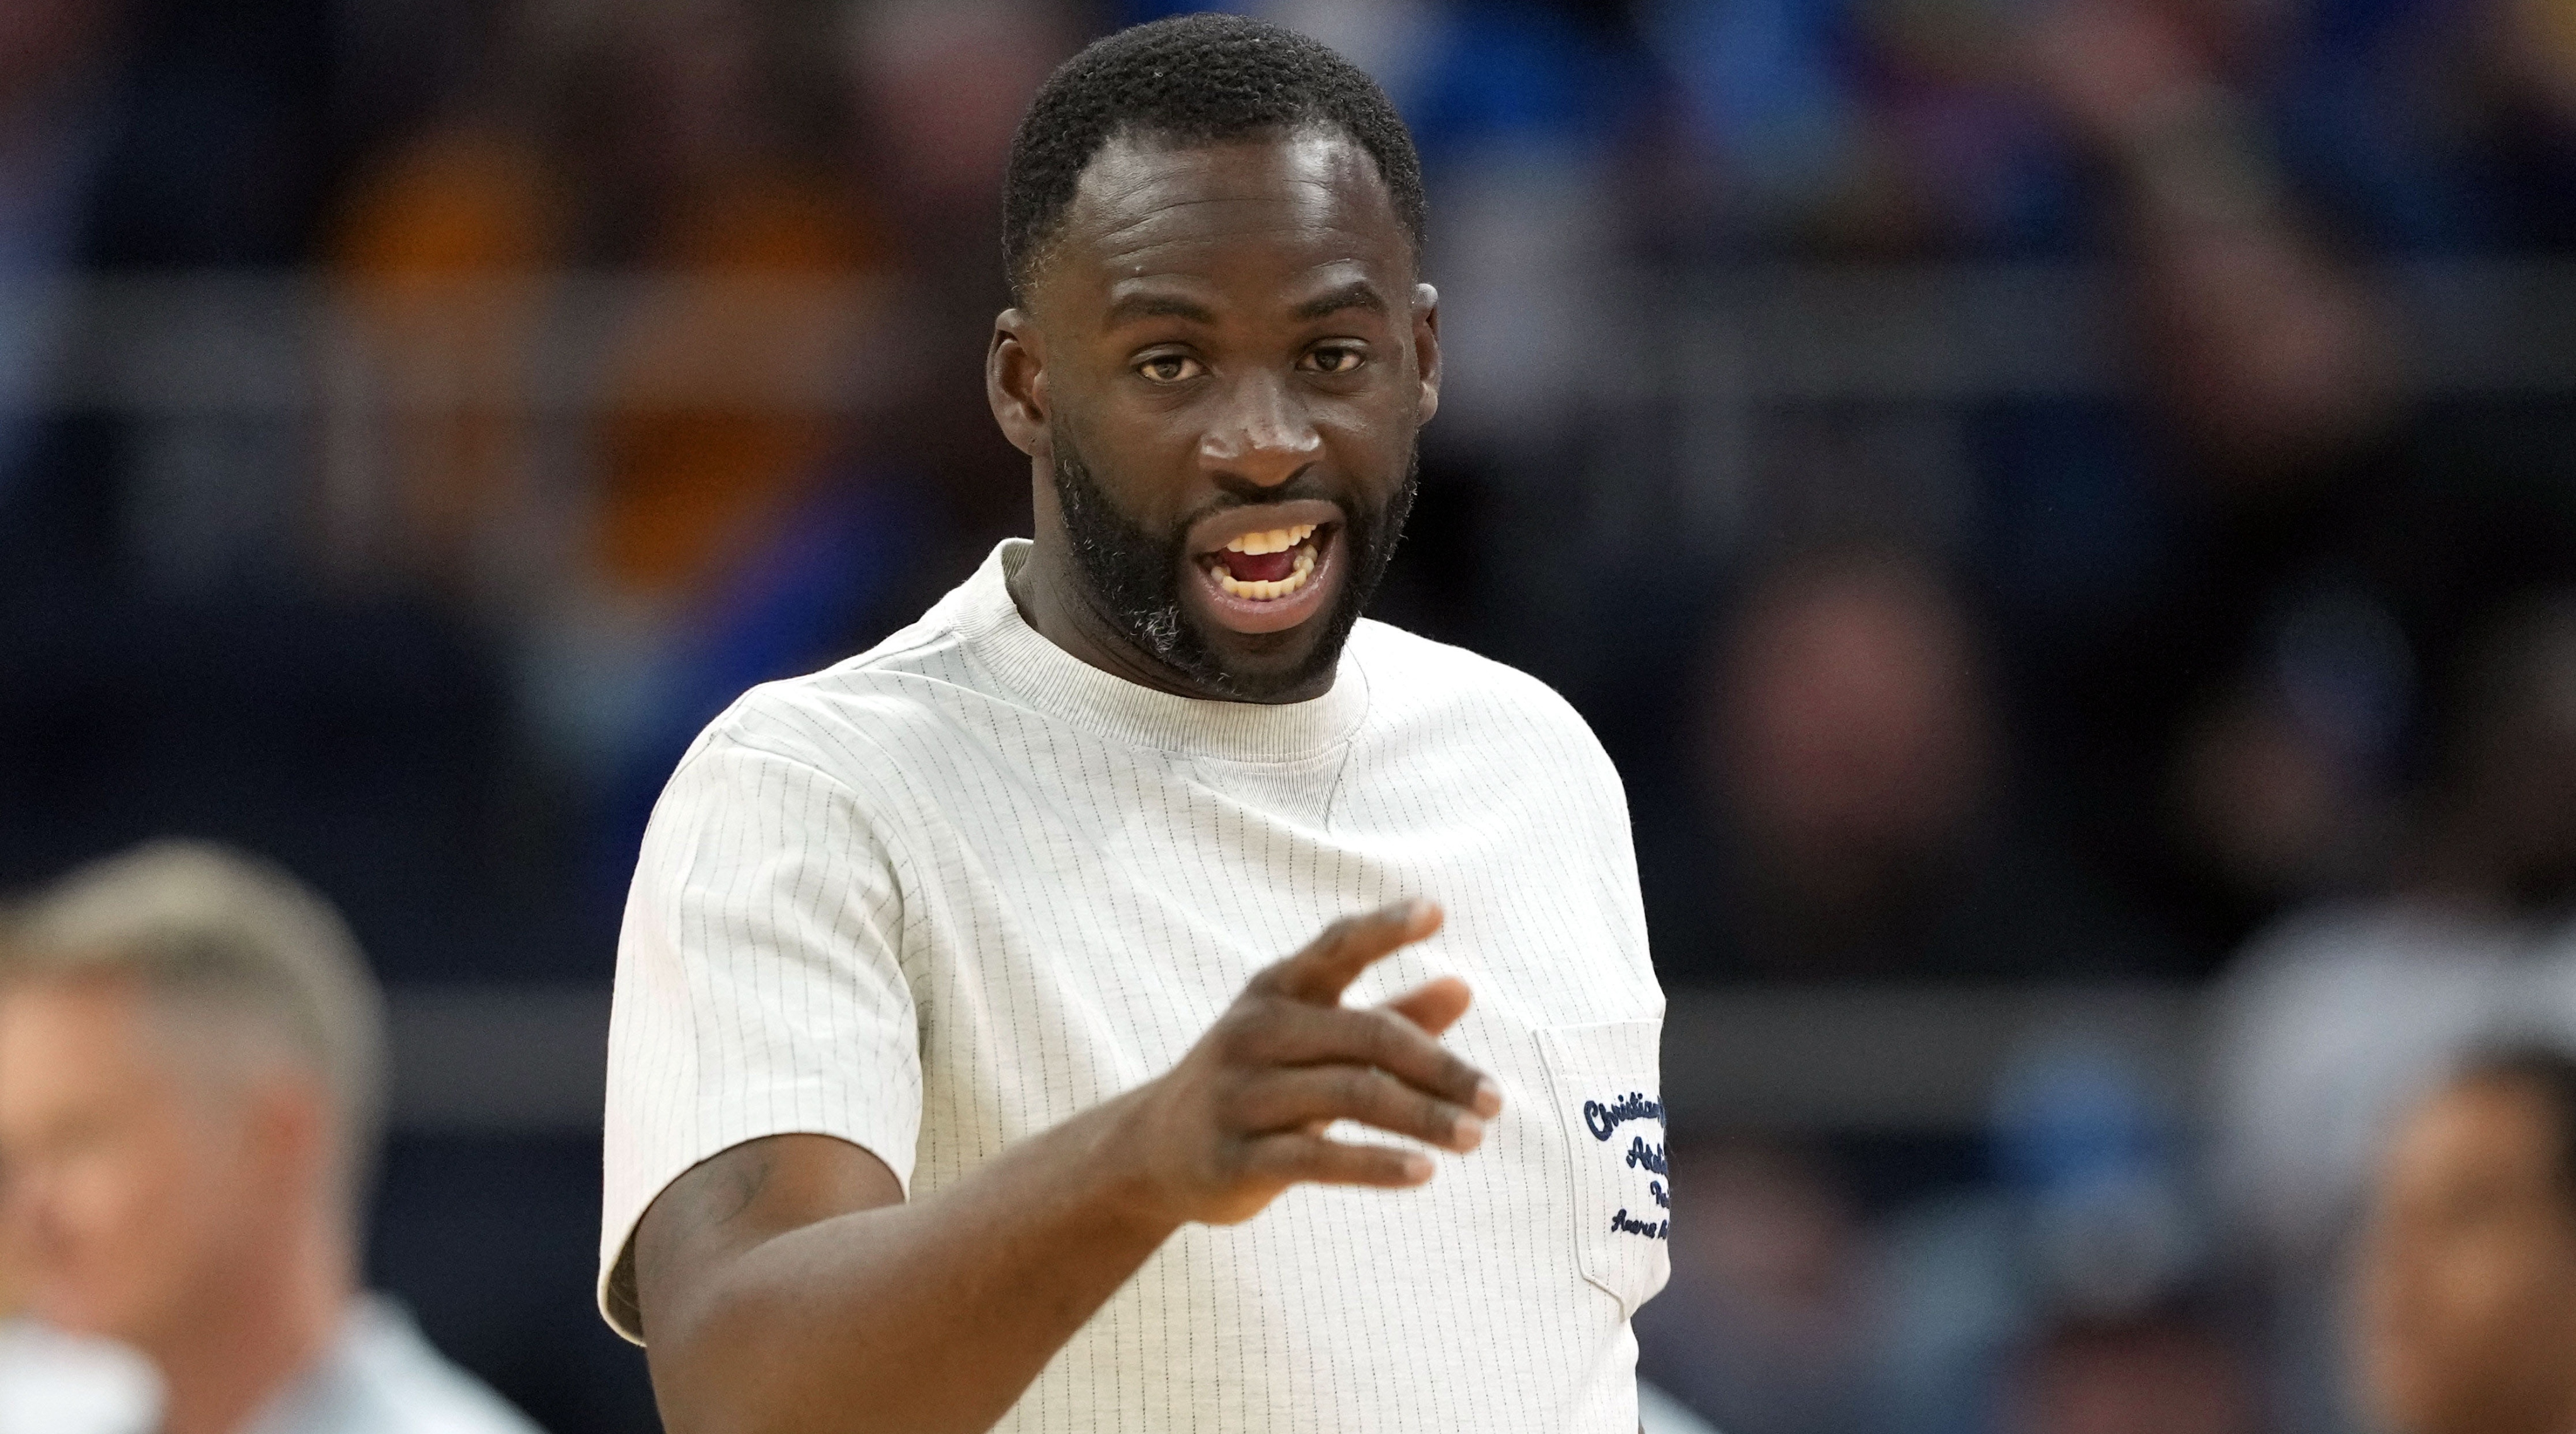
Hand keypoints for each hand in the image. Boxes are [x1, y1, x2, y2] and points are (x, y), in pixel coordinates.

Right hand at [1113, 900, 1502, 1226]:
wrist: (1150, 1152)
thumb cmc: (1254, 1084)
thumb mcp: (1311, 1041)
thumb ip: (1388, 1014)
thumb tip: (1463, 986)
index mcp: (1275, 992)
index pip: (1334, 947)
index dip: (1382, 928)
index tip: (1435, 912)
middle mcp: (1255, 1033)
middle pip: (1366, 1036)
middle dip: (1439, 1067)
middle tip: (1496, 1099)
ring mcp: (1241, 1094)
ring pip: (1350, 1095)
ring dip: (1423, 1118)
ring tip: (1475, 1136)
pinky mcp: (1235, 1157)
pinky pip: (1317, 1158)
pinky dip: (1376, 1164)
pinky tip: (1423, 1172)